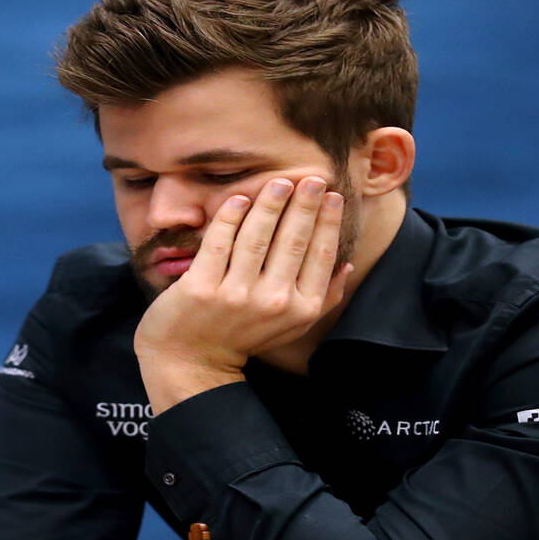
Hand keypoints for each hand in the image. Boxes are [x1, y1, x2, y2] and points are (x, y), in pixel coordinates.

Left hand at [134, 176, 353, 413]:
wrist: (191, 361)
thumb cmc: (244, 337)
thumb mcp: (291, 326)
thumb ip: (322, 298)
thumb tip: (347, 265)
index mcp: (300, 309)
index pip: (321, 255)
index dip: (328, 221)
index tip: (330, 195)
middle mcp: (272, 302)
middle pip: (293, 240)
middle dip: (305, 204)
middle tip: (311, 177)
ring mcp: (235, 295)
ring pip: (257, 236)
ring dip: (270, 203)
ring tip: (278, 182)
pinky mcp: (202, 288)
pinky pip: (219, 241)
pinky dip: (230, 216)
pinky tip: (239, 199)